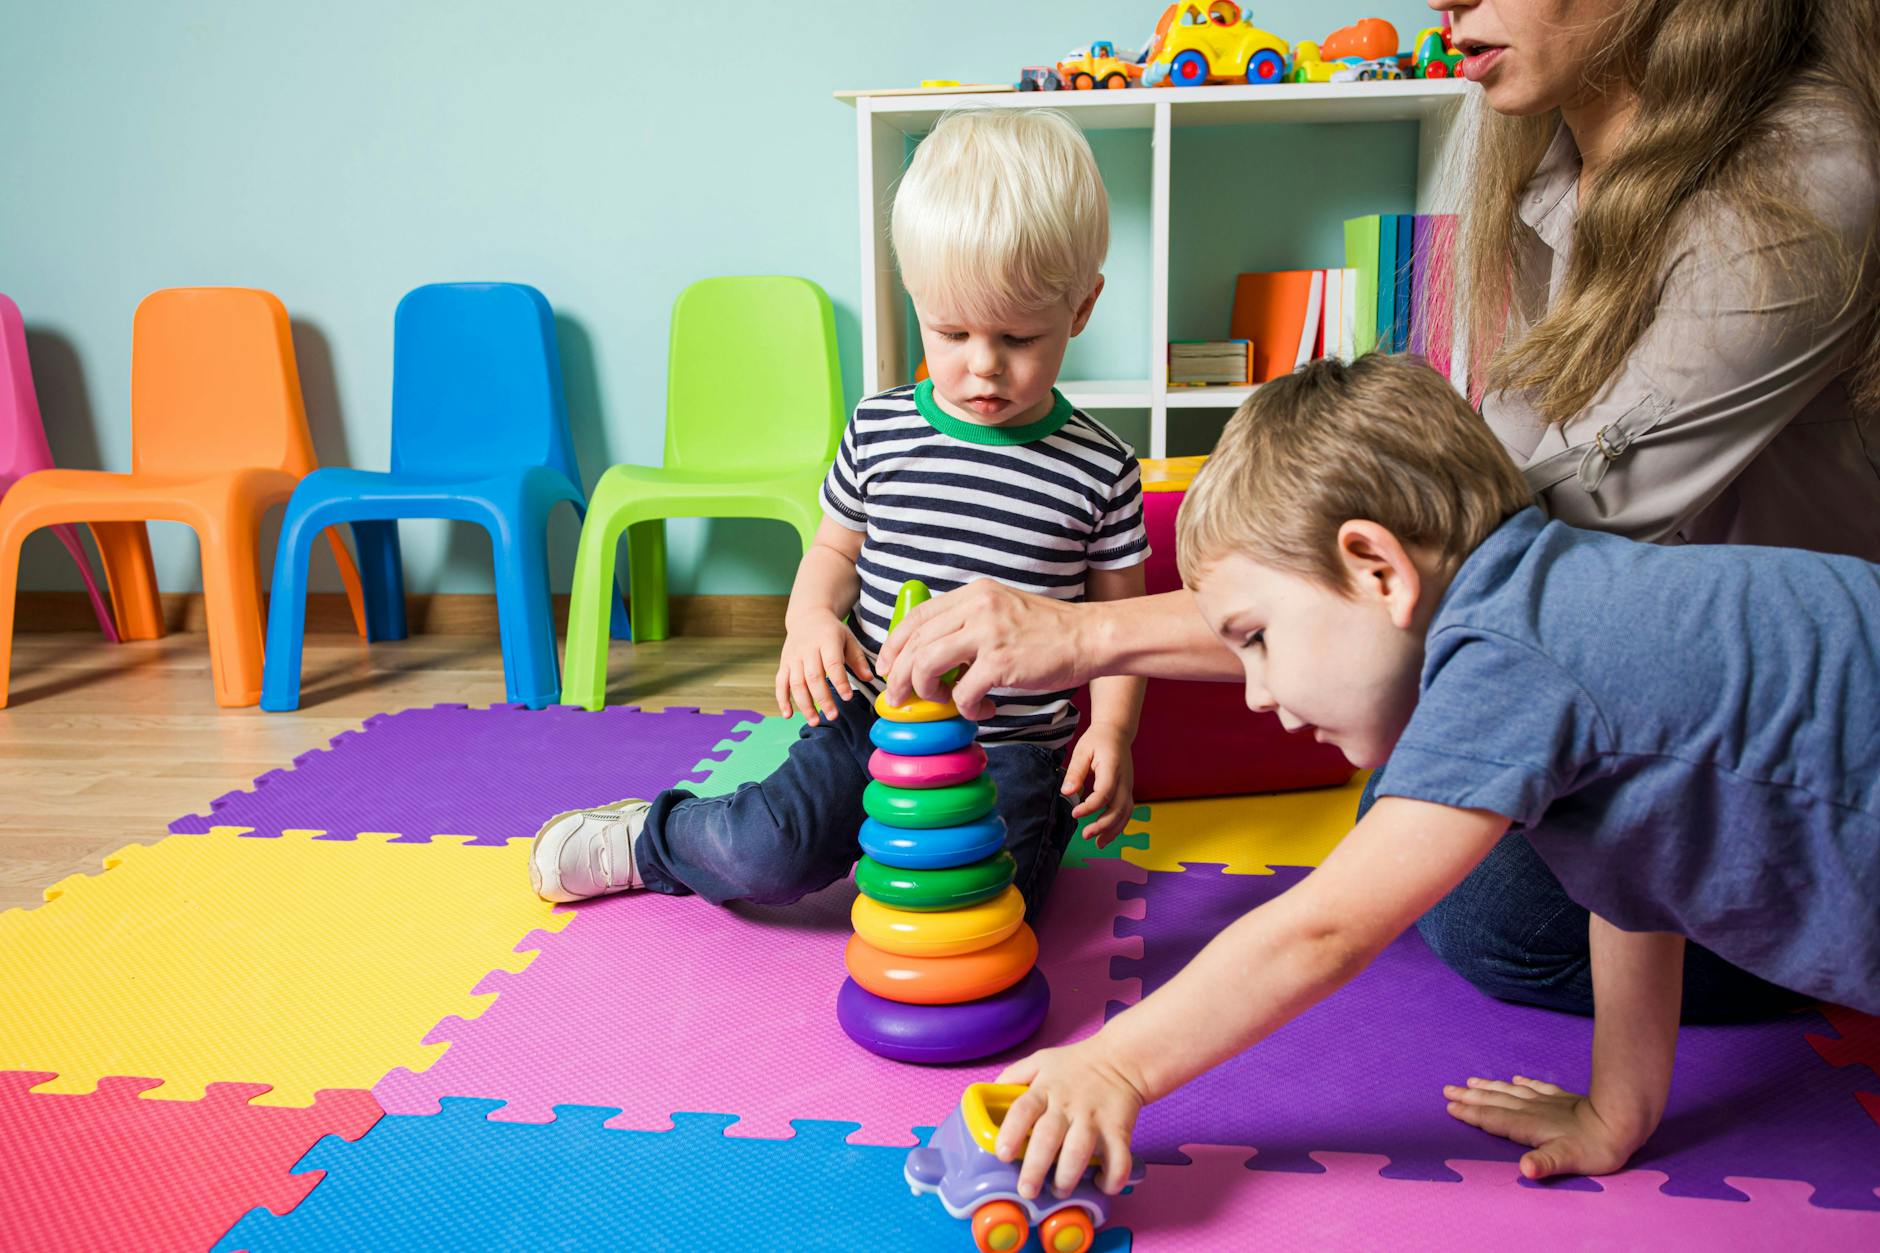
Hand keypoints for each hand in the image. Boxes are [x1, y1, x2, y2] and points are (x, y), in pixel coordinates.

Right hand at [776, 612, 871, 725]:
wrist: (807, 617)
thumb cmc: (832, 632)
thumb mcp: (848, 640)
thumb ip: (858, 660)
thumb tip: (870, 678)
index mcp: (827, 641)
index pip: (832, 664)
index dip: (839, 682)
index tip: (848, 698)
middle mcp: (807, 650)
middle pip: (813, 677)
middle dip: (822, 699)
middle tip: (832, 716)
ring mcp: (793, 657)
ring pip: (796, 683)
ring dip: (804, 704)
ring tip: (814, 721)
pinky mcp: (784, 663)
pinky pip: (780, 683)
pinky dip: (782, 700)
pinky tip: (788, 715)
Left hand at [876, 580, 1093, 719]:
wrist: (1089, 636)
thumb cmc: (1048, 631)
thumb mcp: (1003, 609)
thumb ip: (970, 622)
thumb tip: (934, 652)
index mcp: (974, 594)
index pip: (917, 617)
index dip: (894, 644)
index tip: (887, 666)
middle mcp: (976, 607)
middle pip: (914, 643)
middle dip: (899, 675)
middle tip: (898, 697)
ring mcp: (988, 633)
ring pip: (927, 665)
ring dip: (926, 692)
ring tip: (942, 702)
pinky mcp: (1001, 661)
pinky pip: (963, 692)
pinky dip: (967, 708)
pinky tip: (982, 709)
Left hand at [993, 1038, 1145, 1199]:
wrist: (1121, 1060)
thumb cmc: (1075, 1065)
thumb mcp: (1041, 1061)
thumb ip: (1014, 1076)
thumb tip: (987, 1094)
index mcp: (1045, 1089)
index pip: (1023, 1109)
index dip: (1011, 1131)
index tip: (1002, 1153)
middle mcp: (1068, 1104)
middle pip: (1048, 1137)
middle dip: (1035, 1167)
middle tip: (1027, 1190)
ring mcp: (1094, 1118)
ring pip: (1079, 1151)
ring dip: (1067, 1176)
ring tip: (1059, 1190)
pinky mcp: (1118, 1130)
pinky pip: (1118, 1159)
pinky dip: (1111, 1178)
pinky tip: (1100, 1184)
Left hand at [1064, 724, 1134, 845]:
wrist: (1117, 733)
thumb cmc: (1097, 740)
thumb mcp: (1082, 751)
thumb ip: (1075, 772)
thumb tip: (1067, 792)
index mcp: (1113, 768)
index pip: (1105, 792)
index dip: (1090, 806)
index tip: (1074, 813)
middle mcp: (1125, 780)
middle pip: (1118, 808)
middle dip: (1103, 825)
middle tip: (1085, 834)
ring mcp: (1128, 787)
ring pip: (1125, 814)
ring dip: (1113, 830)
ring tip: (1097, 843)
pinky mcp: (1128, 792)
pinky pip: (1126, 812)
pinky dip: (1118, 826)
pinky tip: (1105, 837)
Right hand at [1443, 1075, 1650, 1178]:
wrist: (1621, 1122)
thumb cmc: (1594, 1148)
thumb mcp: (1568, 1160)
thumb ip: (1544, 1163)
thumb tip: (1525, 1169)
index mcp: (1527, 1126)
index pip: (1492, 1118)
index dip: (1471, 1113)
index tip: (1450, 1106)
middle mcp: (1532, 1110)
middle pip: (1495, 1102)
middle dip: (1471, 1096)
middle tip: (1448, 1089)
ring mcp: (1547, 1102)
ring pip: (1510, 1092)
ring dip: (1489, 1087)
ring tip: (1471, 1081)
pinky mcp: (1562, 1099)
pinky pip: (1536, 1088)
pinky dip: (1522, 1083)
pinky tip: (1516, 1079)